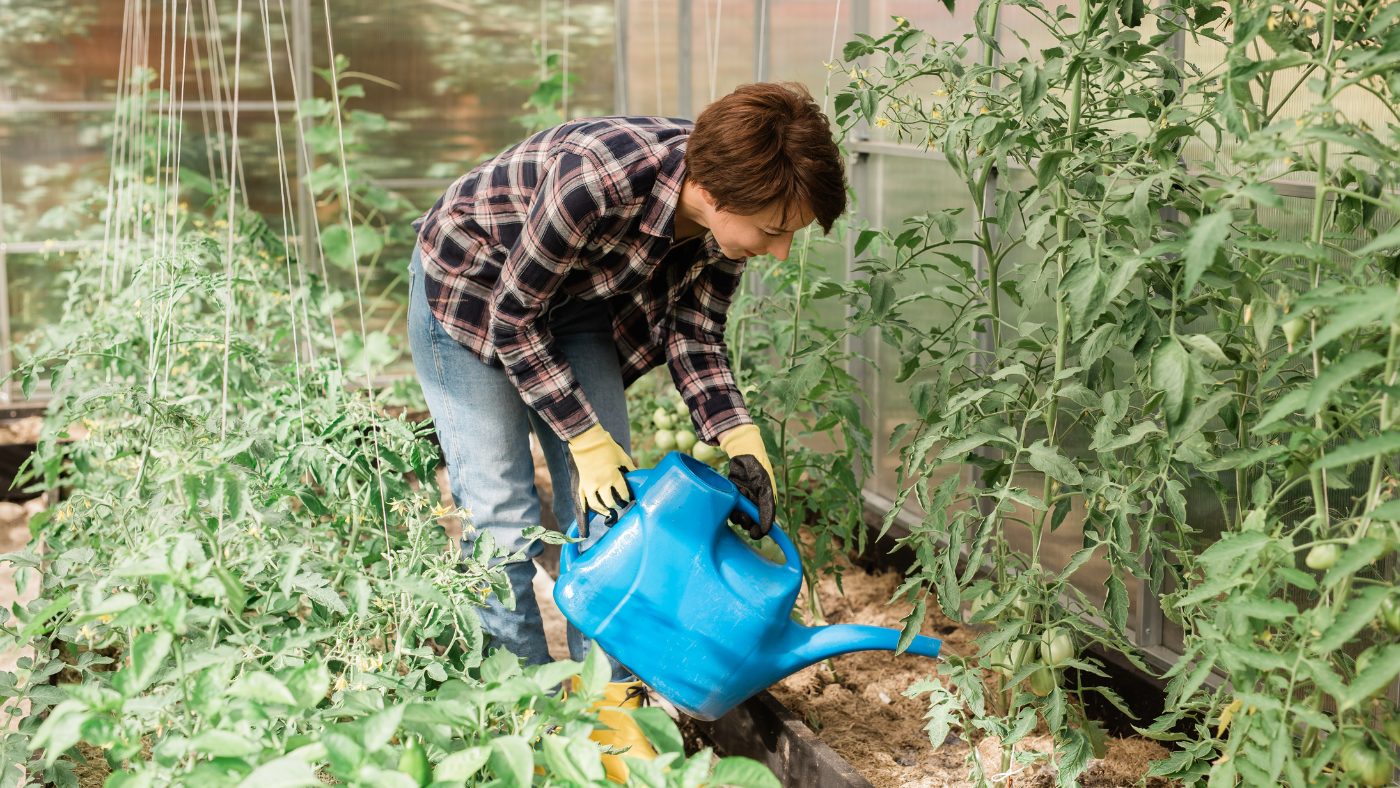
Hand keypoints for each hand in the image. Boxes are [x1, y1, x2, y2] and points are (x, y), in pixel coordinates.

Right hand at [566, 424, 636, 533]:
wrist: (586, 439)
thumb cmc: (606, 446)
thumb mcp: (622, 456)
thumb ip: (630, 469)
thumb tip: (637, 478)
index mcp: (613, 476)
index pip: (623, 494)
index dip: (628, 498)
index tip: (629, 498)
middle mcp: (600, 484)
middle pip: (611, 503)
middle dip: (617, 506)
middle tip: (621, 506)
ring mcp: (588, 486)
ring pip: (596, 506)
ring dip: (603, 512)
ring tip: (609, 514)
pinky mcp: (579, 485)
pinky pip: (581, 503)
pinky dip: (584, 514)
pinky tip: (586, 524)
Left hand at [719, 424, 774, 538]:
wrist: (744, 454)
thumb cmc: (759, 470)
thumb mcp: (765, 489)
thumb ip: (767, 509)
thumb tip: (766, 529)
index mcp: (766, 505)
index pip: (763, 526)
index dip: (759, 532)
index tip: (754, 532)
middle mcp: (755, 506)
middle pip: (749, 524)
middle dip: (747, 523)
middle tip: (744, 516)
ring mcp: (744, 502)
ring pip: (739, 519)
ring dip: (738, 515)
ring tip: (741, 501)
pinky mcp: (733, 497)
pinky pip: (730, 509)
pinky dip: (732, 506)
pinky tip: (737, 495)